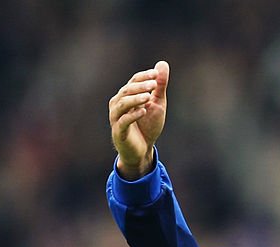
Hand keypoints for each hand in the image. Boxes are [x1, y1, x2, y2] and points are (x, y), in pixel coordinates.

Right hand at [109, 61, 169, 179]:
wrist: (142, 150)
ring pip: (123, 104)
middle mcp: (118, 104)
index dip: (143, 76)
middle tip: (153, 84)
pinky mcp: (119, 131)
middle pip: (126, 91)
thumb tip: (162, 64)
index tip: (156, 74)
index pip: (133, 81)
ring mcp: (117, 117)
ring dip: (135, 99)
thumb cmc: (147, 125)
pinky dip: (133, 115)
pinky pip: (123, 121)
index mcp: (126, 96)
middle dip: (140, 86)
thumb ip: (159, 86)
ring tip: (148, 97)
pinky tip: (143, 111)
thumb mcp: (157, 104)